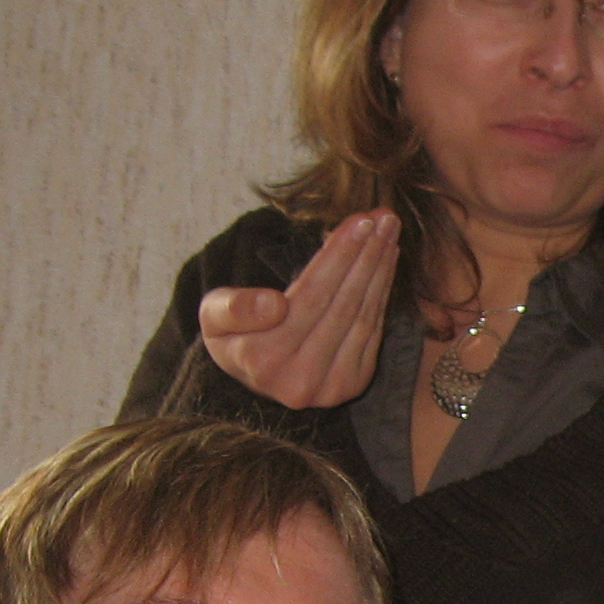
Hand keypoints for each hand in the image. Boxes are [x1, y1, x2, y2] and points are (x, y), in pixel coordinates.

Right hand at [199, 211, 399, 409]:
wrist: (251, 373)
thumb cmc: (232, 332)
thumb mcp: (214, 315)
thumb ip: (235, 308)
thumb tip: (273, 305)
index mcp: (263, 360)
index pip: (311, 295)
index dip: (339, 255)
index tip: (360, 220)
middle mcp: (301, 380)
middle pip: (342, 304)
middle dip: (367, 255)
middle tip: (385, 216)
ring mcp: (331, 387)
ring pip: (362, 316)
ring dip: (381, 269)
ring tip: (389, 230)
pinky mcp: (354, 384)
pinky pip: (372, 329)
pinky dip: (382, 292)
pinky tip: (386, 260)